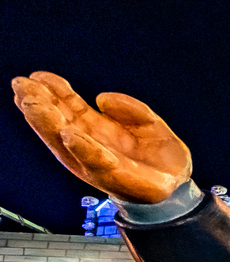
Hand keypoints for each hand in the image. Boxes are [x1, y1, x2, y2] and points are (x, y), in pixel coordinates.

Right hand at [11, 72, 190, 203]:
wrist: (176, 186)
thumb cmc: (156, 156)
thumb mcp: (148, 122)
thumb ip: (129, 108)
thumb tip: (102, 98)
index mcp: (95, 128)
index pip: (69, 107)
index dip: (53, 91)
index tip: (36, 75)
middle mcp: (89, 144)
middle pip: (59, 122)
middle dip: (39, 104)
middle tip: (22, 86)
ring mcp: (97, 161)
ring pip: (66, 141)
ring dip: (48, 123)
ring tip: (34, 105)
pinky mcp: (114, 176)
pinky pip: (96, 160)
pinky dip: (83, 148)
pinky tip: (70, 135)